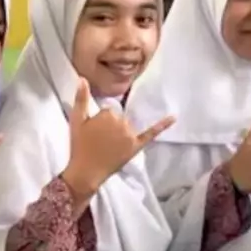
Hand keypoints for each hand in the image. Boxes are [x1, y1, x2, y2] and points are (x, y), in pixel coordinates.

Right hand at [61, 82, 172, 211]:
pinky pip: (151, 134)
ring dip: (120, 134)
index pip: (108, 111)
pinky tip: (174, 117)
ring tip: (108, 147)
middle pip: (118, 118)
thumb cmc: (79, 145)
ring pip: (127, 126)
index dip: (99, 121)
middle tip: (98, 141)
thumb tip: (83, 78)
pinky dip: (162, 126)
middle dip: (110, 128)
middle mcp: (122, 122)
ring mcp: (130, 135)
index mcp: (108, 114)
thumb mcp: (76, 120)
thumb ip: (80, 99)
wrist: (86, 172)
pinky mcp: (136, 146)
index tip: (92, 132)